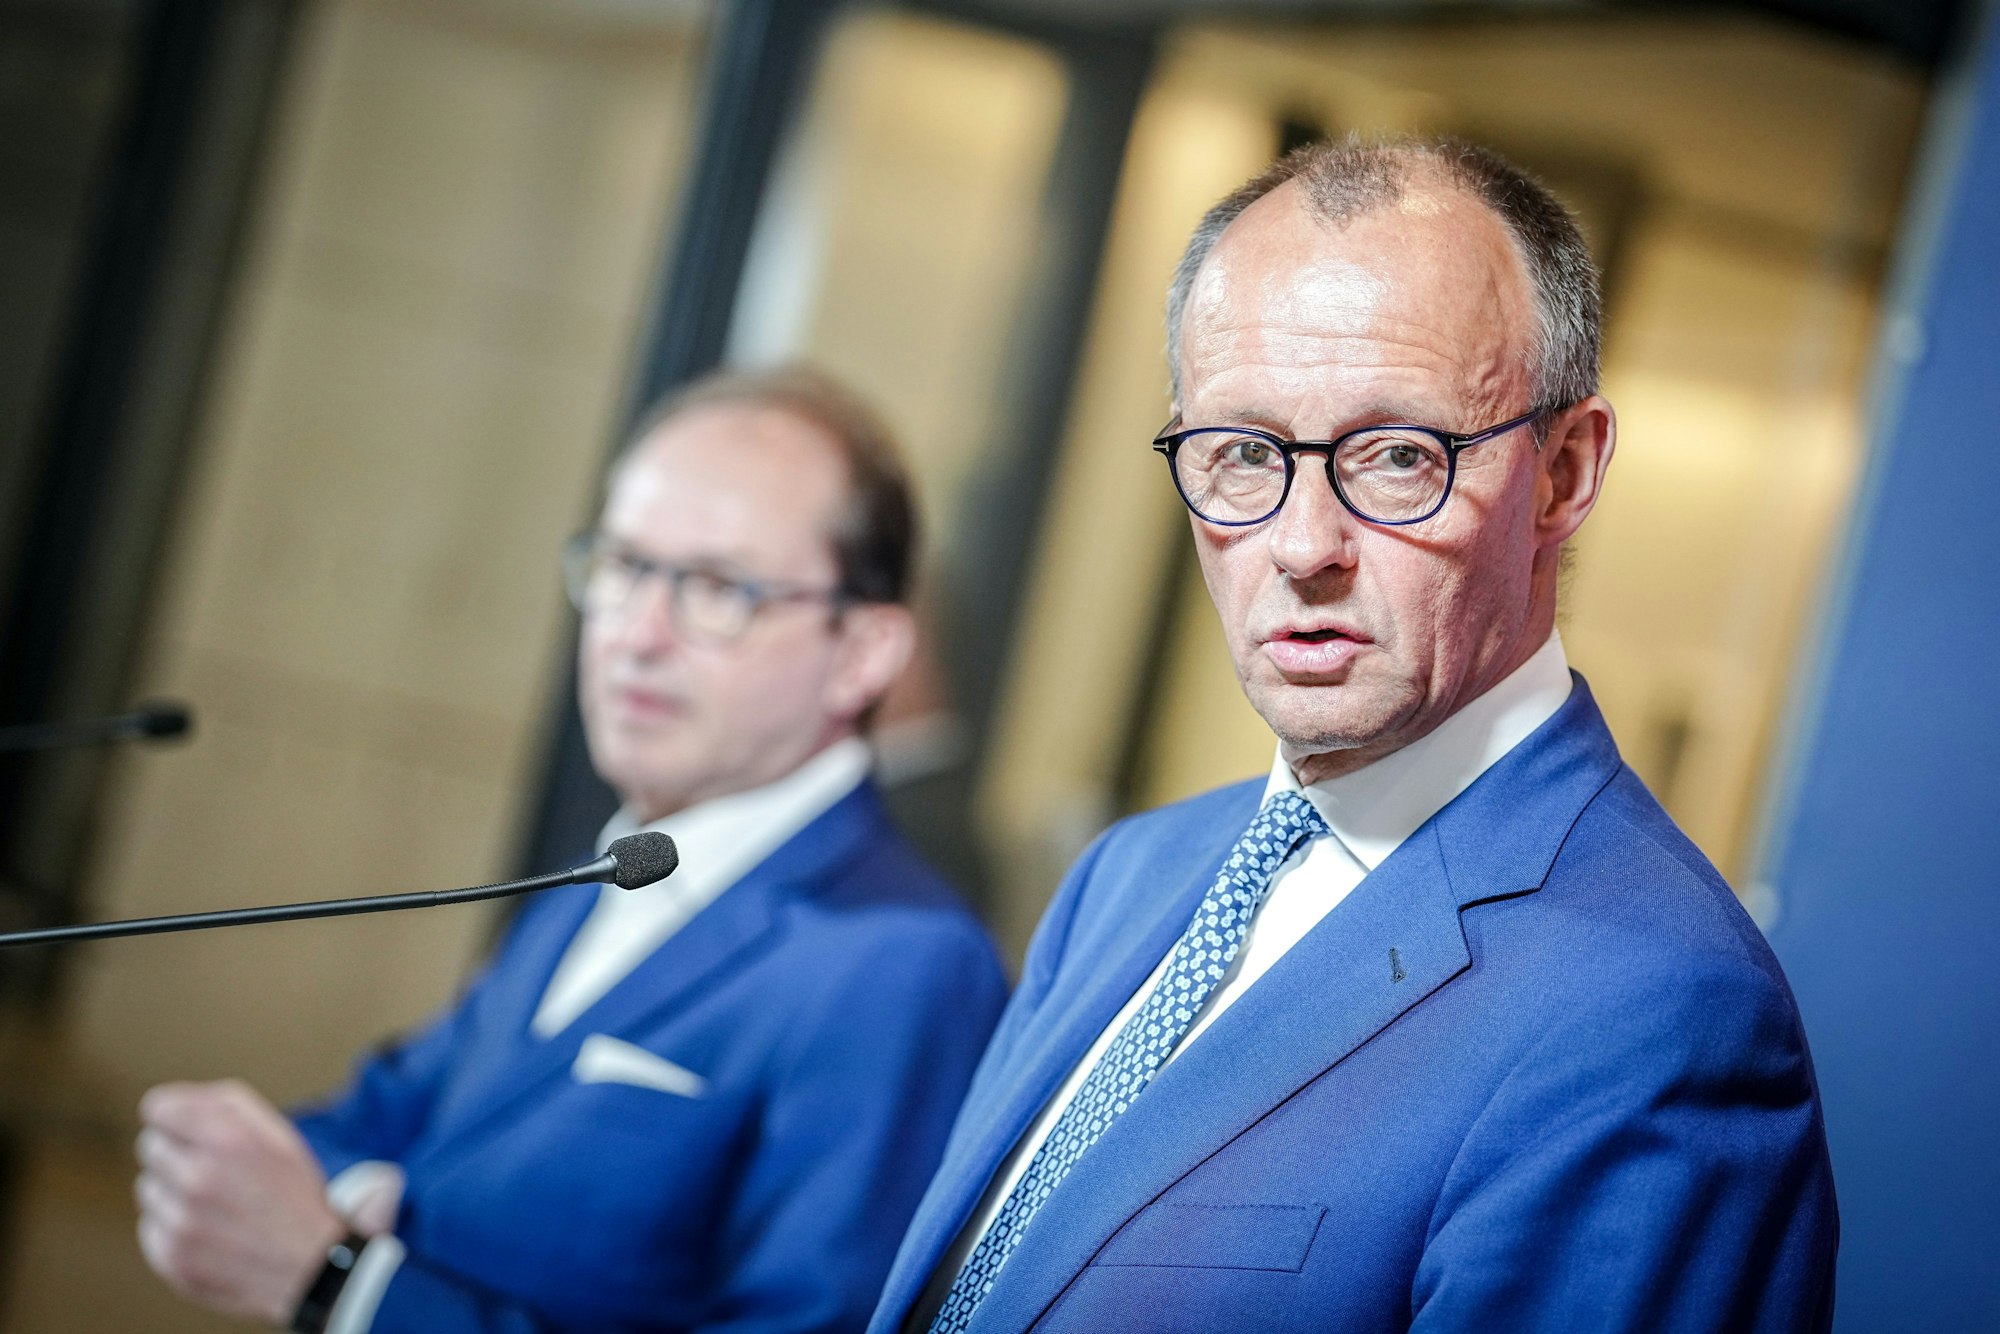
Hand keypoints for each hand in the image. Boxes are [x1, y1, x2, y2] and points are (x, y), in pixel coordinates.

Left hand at [135, 1079, 346, 1324]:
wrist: (312, 1267)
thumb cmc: (294, 1194)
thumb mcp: (277, 1134)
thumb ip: (225, 1104)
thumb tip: (170, 1102)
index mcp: (228, 1139)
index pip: (157, 1109)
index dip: (171, 1115)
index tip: (182, 1126)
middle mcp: (199, 1178)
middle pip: (150, 1146)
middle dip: (176, 1153)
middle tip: (211, 1169)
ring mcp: (182, 1222)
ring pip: (148, 1188)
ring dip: (173, 1191)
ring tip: (215, 1204)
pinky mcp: (172, 1257)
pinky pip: (150, 1228)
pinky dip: (173, 1228)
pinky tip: (209, 1232)